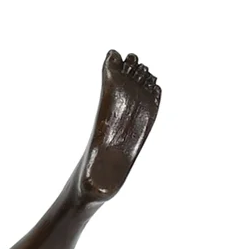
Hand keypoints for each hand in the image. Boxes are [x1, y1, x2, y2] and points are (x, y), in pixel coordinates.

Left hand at [77, 50, 160, 202]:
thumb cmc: (92, 187)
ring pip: (135, 93)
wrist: (95, 188)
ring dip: (139, 78)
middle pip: (122, 86)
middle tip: (134, 58)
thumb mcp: (94, 187)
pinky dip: (153, 96)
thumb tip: (100, 191)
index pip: (108, 91)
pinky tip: (156, 87)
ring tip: (143, 67)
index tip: (113, 57)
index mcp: (104, 127)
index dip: (111, 72)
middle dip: (128, 69)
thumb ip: (98, 185)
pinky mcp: (140, 130)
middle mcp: (117, 121)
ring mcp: (129, 124)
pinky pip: (148, 108)